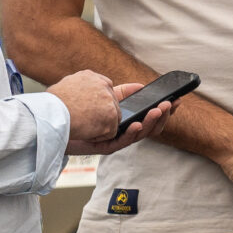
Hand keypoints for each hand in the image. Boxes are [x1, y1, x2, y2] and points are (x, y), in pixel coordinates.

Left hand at [54, 71, 172, 153]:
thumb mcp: (103, 92)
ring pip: (139, 133)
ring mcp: (113, 138)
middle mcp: (121, 129)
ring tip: (159, 111)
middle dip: (162, 115)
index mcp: (124, 117)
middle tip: (170, 105)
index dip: (163, 109)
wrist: (55, 118)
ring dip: (151, 122)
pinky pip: (122, 141)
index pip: (149, 114)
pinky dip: (132, 132)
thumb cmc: (77, 106)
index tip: (177, 99)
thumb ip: (122, 92)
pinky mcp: (104, 146)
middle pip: (149, 126)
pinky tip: (138, 124)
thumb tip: (141, 86)